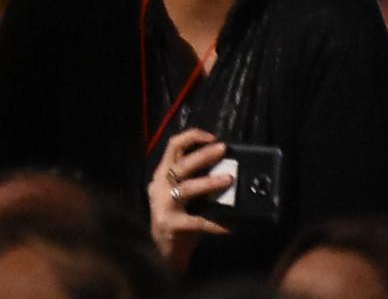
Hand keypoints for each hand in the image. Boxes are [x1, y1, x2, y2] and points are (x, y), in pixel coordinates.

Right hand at [148, 128, 232, 271]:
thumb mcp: (183, 194)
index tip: (213, 137)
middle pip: (180, 164)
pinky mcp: (170, 223)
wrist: (163, 250)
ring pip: (186, 188)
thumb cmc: (178, 217)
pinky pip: (197, 221)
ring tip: (229, 180)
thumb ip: (195, 180)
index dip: (192, 137)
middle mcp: (159, 185)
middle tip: (223, 150)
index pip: (173, 146)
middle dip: (203, 155)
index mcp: (162, 174)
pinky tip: (229, 227)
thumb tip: (225, 168)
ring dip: (209, 183)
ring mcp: (163, 204)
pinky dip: (215, 223)